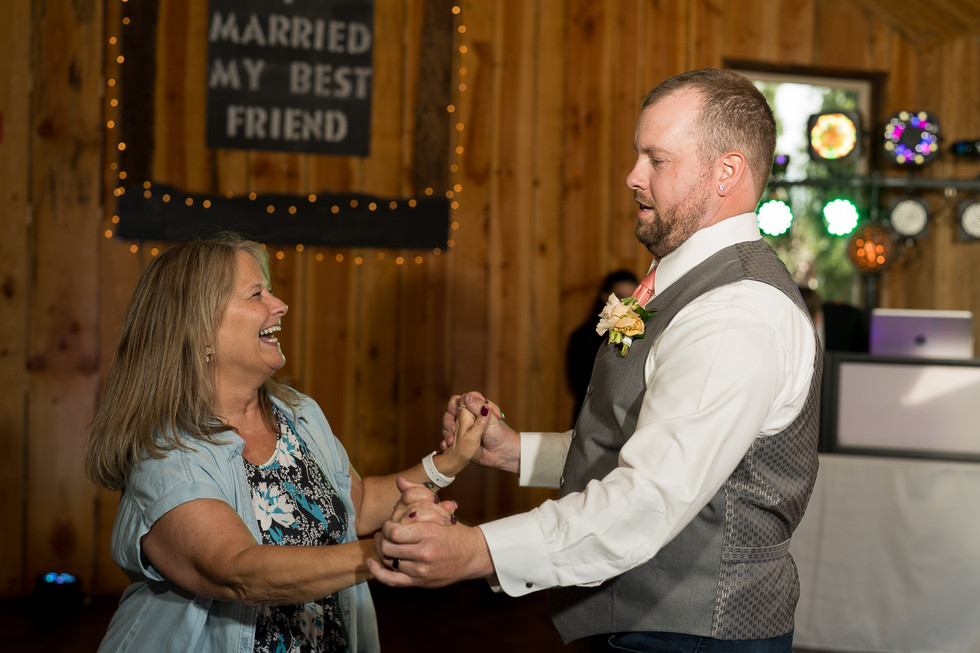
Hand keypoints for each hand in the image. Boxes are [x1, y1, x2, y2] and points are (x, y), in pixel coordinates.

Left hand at [367, 480, 493, 587]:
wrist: (473, 556)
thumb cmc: (455, 532)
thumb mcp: (440, 511)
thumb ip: (417, 494)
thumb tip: (399, 480)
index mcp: (431, 533)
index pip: (395, 532)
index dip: (388, 526)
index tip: (391, 523)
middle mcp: (425, 553)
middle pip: (388, 547)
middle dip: (384, 537)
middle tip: (387, 532)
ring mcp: (421, 570)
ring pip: (388, 561)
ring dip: (382, 550)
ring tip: (385, 542)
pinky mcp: (419, 582)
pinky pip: (391, 580)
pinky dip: (377, 572)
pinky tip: (371, 563)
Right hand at [440, 392, 520, 473]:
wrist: (502, 454)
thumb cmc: (499, 434)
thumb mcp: (489, 419)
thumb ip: (478, 407)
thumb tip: (466, 397)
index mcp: (476, 407)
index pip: (462, 399)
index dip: (459, 404)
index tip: (460, 412)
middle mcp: (467, 416)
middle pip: (451, 411)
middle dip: (449, 419)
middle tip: (452, 427)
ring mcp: (462, 428)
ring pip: (447, 424)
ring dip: (446, 431)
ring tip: (451, 440)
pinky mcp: (459, 440)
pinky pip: (447, 438)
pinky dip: (445, 441)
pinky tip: (446, 446)